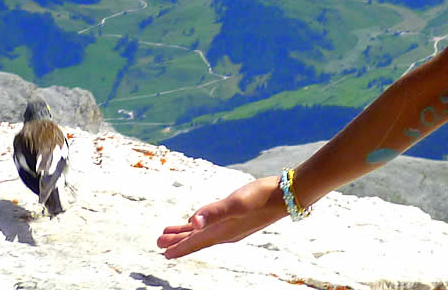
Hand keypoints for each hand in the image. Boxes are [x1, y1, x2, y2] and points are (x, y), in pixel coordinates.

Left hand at [157, 176, 286, 258]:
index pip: (196, 242)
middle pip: (197, 240)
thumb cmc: (262, 197)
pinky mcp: (239, 217)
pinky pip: (214, 225)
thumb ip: (213, 212)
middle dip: (179, 241)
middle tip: (160, 242)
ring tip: (171, 233)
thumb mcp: (236, 203)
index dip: (179, 248)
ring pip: (204, 232)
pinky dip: (202, 225)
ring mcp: (233, 225)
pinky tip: (198, 222)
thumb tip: (192, 222)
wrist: (287, 194)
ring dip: (187, 233)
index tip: (163, 253)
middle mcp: (227, 232)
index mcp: (223, 232)